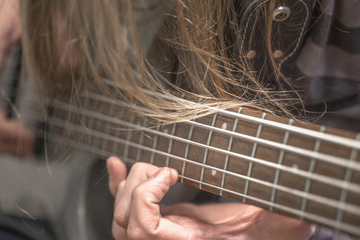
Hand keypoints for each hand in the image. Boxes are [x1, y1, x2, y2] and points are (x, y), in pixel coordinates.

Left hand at [106, 157, 314, 239]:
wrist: (265, 231)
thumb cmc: (272, 228)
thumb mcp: (280, 219)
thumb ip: (283, 214)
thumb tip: (296, 203)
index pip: (145, 231)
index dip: (146, 197)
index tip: (170, 172)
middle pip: (126, 226)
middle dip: (135, 188)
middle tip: (163, 169)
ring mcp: (165, 234)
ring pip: (122, 221)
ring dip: (126, 186)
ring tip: (149, 166)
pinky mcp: (165, 220)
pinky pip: (129, 210)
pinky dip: (119, 187)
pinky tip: (116, 165)